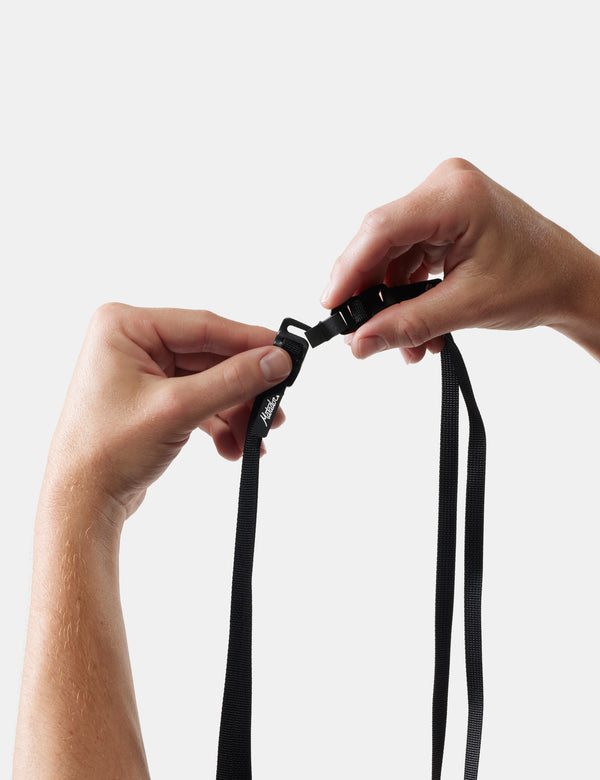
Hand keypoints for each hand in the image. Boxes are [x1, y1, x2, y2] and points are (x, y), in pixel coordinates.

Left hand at [43, 303, 291, 528]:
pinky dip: (220, 423)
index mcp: (125, 326)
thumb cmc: (105, 452)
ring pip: (209, 381)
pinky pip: (199, 400)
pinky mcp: (153, 398)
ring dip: (235, 412)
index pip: (203, 326)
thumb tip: (276, 361)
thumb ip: (232, 381)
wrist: (81, 503)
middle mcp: (132, 342)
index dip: (249, 341)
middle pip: (210, 356)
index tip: (286, 354)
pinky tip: (232, 448)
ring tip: (256, 439)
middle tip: (276, 406)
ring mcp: (143, 371)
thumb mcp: (178, 410)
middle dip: (244, 388)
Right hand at [321, 158, 599, 361]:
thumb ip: (407, 325)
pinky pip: (405, 258)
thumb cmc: (537, 281)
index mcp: (454, 195)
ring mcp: (440, 202)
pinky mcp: (440, 220)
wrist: (567, 281)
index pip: (381, 229)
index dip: (348, 270)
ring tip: (404, 345)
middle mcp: (443, 187)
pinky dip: (406, 294)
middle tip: (359, 335)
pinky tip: (416, 328)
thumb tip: (360, 342)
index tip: (330, 306)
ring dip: (391, 303)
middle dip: (370, 294)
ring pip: (390, 255)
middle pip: (379, 242)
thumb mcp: (467, 307)